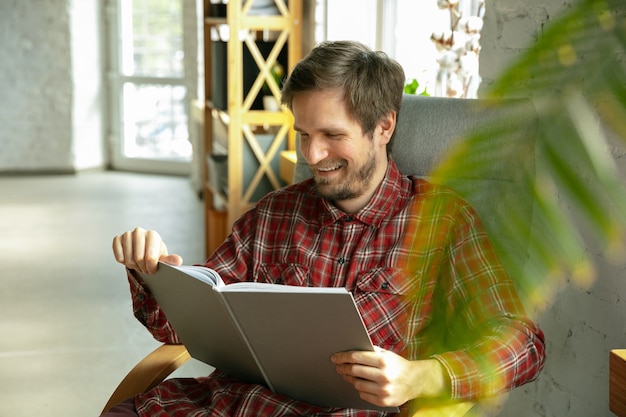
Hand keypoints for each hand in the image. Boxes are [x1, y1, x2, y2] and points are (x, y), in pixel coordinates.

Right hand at [112, 227, 181, 273]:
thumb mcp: (163, 257)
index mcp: (152, 235)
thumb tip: (178, 261)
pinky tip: (129, 257)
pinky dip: (124, 262)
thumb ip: (170, 260)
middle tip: (145, 267)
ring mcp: (127, 234)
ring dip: (133, 266)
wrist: (142, 249)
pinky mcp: (117, 239)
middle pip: (139, 259)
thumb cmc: (154, 253)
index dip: (152, 268)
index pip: (150, 257)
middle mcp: (139, 232)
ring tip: (138, 263)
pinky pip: (119, 258)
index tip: (153, 269)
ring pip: (128, 260)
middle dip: (143, 267)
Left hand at [331, 347, 448, 407]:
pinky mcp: (383, 401)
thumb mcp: (387, 354)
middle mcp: (383, 376)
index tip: (335, 357)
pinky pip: (363, 395)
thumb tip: (351, 349)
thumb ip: (370, 351)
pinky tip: (361, 384)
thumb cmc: (398, 365)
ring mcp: (383, 390)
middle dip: (344, 368)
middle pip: (354, 371)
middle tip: (339, 367)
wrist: (416, 381)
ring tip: (349, 375)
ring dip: (351, 379)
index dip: (343, 357)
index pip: (356, 357)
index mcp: (383, 361)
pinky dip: (360, 389)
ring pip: (357, 384)